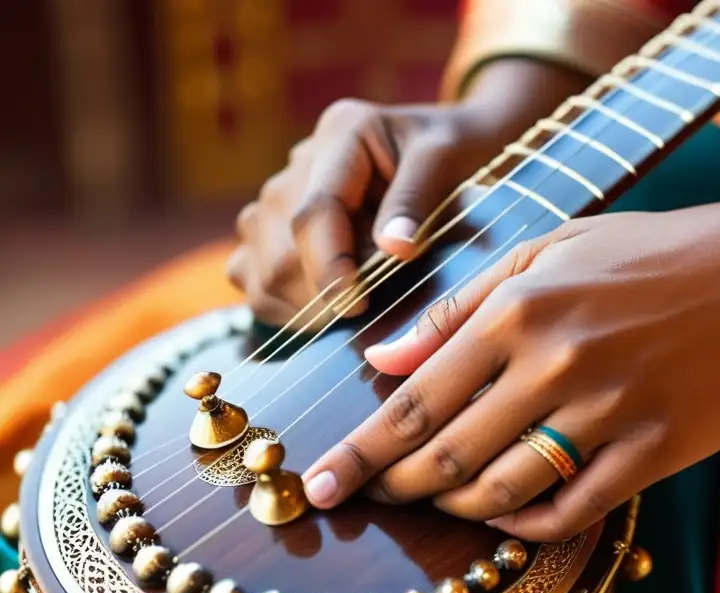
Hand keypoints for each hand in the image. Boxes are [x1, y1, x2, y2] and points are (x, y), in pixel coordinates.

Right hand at [228, 60, 588, 324]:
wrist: (447, 145)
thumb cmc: (454, 153)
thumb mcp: (448, 162)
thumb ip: (418, 200)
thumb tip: (394, 248)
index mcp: (342, 134)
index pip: (313, 213)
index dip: (329, 269)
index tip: (357, 306)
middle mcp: (297, 163)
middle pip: (279, 251)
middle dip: (319, 297)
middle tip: (366, 313)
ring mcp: (274, 195)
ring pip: (257, 270)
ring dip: (300, 305)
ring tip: (352, 306)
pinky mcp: (266, 226)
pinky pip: (247, 275)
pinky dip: (280, 305)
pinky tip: (324, 305)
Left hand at [301, 201, 719, 540]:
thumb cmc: (642, 256)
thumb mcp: (544, 250)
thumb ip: (456, 307)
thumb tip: (380, 358)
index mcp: (517, 310)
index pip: (412, 401)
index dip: (357, 452)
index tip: (318, 484)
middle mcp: (553, 366)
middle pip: (445, 455)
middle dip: (390, 486)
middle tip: (363, 498)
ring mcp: (605, 415)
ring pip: (500, 491)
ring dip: (453, 505)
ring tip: (433, 500)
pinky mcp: (650, 453)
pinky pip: (570, 509)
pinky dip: (524, 524)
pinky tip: (503, 514)